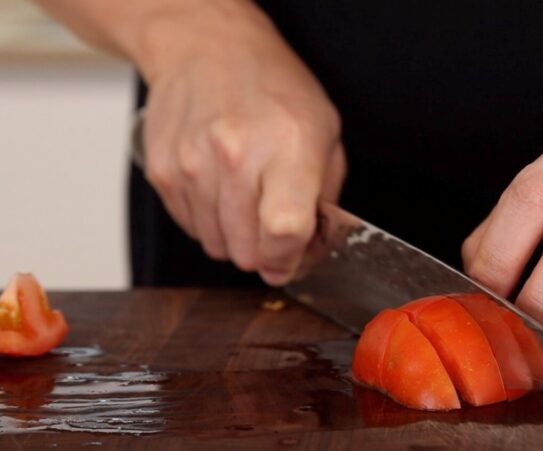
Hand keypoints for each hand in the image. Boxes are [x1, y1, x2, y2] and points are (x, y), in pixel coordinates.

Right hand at [138, 3, 344, 284]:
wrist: (207, 47)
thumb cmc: (274, 89)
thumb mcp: (325, 132)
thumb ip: (326, 197)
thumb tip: (311, 252)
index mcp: (288, 148)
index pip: (284, 228)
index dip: (288, 258)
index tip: (290, 259)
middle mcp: (236, 156)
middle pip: (247, 249)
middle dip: (264, 251)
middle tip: (271, 224)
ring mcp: (193, 165)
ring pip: (217, 245)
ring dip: (235, 236)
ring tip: (245, 196)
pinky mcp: (163, 172)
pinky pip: (191, 228)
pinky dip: (208, 220)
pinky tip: (219, 187)